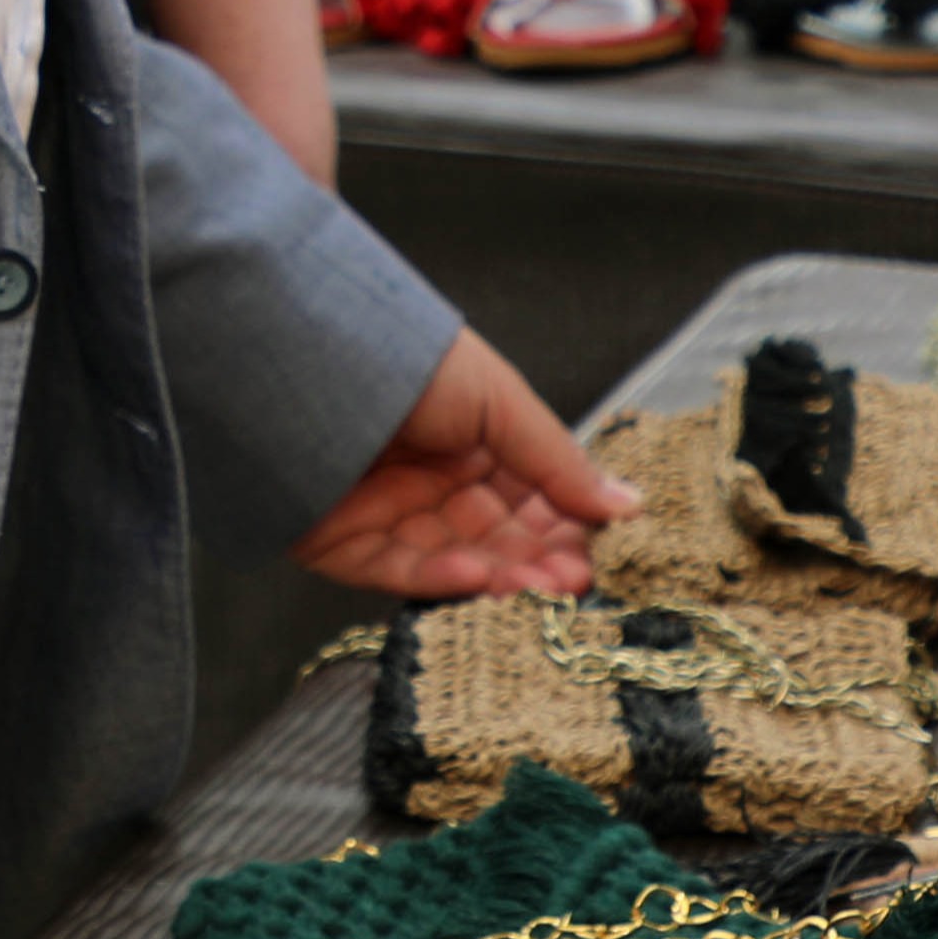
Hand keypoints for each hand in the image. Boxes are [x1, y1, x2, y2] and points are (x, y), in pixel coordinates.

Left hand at [292, 332, 628, 598]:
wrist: (309, 352)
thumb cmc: (409, 359)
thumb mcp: (500, 399)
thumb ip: (560, 461)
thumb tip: (628, 505)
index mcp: (470, 443)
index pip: (530, 500)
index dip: (566, 526)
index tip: (604, 549)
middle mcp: (431, 482)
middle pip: (497, 539)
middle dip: (540, 562)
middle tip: (578, 580)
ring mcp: (389, 516)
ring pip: (456, 564)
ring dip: (502, 578)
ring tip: (542, 587)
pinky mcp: (344, 546)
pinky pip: (400, 573)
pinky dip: (442, 581)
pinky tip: (481, 577)